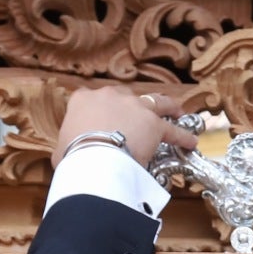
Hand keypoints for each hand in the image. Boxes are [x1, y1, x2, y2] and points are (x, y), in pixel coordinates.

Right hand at [56, 87, 197, 168]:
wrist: (93, 156)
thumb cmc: (72, 154)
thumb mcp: (62, 148)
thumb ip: (68, 145)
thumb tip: (66, 157)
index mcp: (83, 99)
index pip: (90, 99)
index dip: (98, 110)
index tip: (102, 118)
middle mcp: (110, 96)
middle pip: (126, 97)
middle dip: (133, 106)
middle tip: (140, 114)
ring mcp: (135, 107)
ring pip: (156, 102)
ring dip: (167, 106)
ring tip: (176, 111)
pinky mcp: (154, 124)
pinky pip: (172, 130)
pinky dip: (182, 136)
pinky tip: (191, 142)